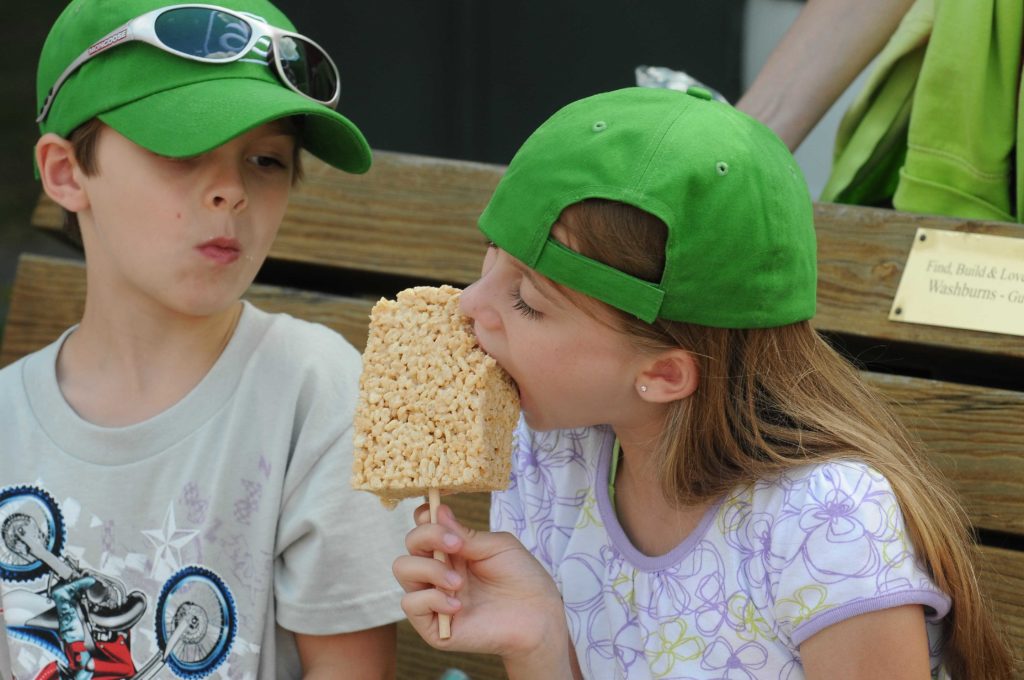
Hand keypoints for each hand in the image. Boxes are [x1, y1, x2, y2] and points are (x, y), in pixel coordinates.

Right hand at [393, 502, 568, 663]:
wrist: (539, 617)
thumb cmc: (522, 578)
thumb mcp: (497, 546)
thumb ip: (465, 533)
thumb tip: (436, 511)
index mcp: (453, 551)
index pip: (423, 527)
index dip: (425, 517)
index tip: (437, 513)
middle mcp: (440, 571)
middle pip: (410, 545)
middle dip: (427, 537)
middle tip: (456, 545)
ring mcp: (435, 597)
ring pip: (403, 570)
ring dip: (429, 569)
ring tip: (458, 582)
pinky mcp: (434, 626)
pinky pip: (411, 604)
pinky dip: (431, 599)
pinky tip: (458, 605)